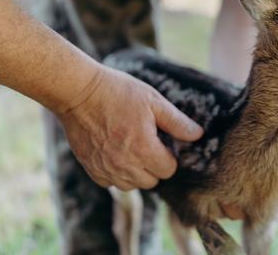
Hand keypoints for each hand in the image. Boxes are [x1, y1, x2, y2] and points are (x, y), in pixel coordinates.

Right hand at [57, 65, 202, 189]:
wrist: (79, 92)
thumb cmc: (119, 92)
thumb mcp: (154, 101)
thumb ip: (177, 122)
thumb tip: (198, 135)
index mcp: (144, 148)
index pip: (168, 170)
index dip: (169, 156)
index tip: (162, 141)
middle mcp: (124, 164)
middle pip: (151, 181)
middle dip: (155, 166)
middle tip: (148, 143)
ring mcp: (105, 168)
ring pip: (131, 185)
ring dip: (136, 172)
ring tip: (132, 148)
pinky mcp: (90, 168)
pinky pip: (110, 183)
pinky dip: (116, 173)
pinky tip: (116, 153)